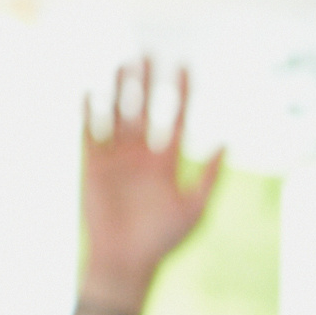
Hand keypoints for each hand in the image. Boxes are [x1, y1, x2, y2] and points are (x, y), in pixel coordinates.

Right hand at [80, 60, 223, 304]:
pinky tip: (91, 91)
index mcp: (168, 162)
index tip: (184, 65)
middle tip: (149, 54)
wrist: (127, 260)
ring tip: (123, 63)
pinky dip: (90, 112)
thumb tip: (225, 142)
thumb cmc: (164, 239)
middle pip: (145, 109)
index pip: (178, 118)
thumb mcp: (195, 207)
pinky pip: (90, 133)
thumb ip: (209, 176)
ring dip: (119, 90)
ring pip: (118, 115)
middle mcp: (142, 154)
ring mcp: (117, 158)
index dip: (181, 93)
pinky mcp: (94, 166)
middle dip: (147, 83)